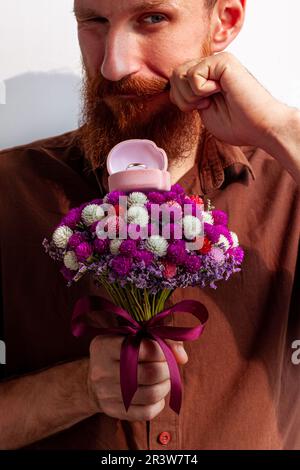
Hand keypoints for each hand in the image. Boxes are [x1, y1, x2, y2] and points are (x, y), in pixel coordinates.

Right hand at [88, 335, 187, 420]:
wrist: (93, 381)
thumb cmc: (120, 353)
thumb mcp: (132, 338)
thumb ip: (160, 339)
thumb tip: (182, 357)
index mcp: (105, 346)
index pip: (142, 349)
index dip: (163, 350)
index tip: (168, 351)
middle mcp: (101, 370)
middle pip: (150, 373)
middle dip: (168, 369)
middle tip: (169, 366)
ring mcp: (105, 393)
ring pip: (150, 394)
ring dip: (166, 386)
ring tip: (165, 379)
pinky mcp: (113, 411)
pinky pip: (146, 413)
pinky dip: (158, 404)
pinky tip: (157, 395)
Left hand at [169, 51, 286, 149]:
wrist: (260, 127)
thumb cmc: (237, 124)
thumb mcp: (202, 111)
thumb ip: (188, 96)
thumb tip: (172, 88)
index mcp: (206, 77)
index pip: (175, 82)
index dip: (180, 99)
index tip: (200, 108)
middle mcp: (210, 66)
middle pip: (174, 76)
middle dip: (182, 98)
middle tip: (204, 105)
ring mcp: (216, 61)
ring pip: (179, 74)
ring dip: (190, 95)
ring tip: (210, 100)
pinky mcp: (222, 60)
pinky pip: (193, 74)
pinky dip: (201, 91)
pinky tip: (220, 91)